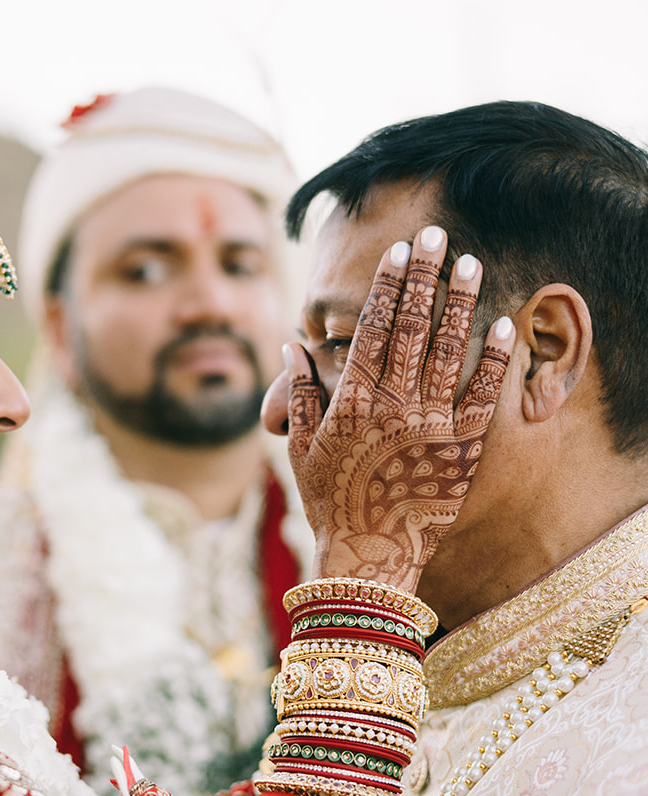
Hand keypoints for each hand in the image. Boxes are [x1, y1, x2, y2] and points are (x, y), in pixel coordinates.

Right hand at [281, 227, 513, 591]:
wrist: (368, 561)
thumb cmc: (329, 505)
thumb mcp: (301, 450)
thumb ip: (300, 394)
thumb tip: (292, 344)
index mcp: (353, 401)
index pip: (373, 327)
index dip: (388, 285)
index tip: (399, 251)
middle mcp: (394, 405)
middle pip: (414, 325)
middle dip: (426, 275)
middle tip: (439, 234)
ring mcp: (431, 425)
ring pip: (450, 349)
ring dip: (461, 301)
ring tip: (470, 263)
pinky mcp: (463, 450)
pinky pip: (484, 395)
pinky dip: (495, 357)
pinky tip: (502, 323)